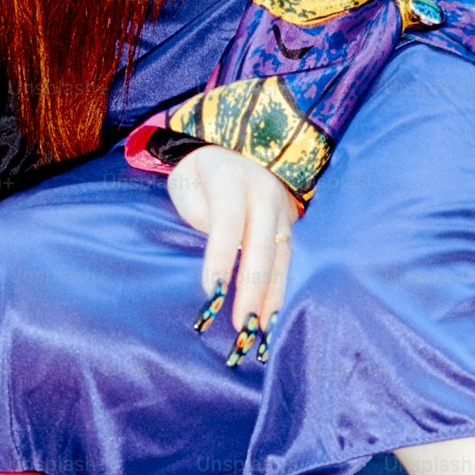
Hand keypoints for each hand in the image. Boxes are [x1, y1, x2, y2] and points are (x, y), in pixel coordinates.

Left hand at [166, 144, 300, 337]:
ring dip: (271, 297)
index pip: (227, 224)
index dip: (221, 259)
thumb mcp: (185, 180)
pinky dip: (280, 290)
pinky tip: (272, 317)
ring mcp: (282, 210)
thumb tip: (218, 251)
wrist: (240, 144)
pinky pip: (286, 261)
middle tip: (241, 325)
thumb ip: (196, 212)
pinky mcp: (289, 225)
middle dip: (252, 289)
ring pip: (280, 258)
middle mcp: (264, 194)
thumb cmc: (201, 171)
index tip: (211, 292)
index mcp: (232, 180)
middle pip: (261, 247)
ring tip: (261, 330)